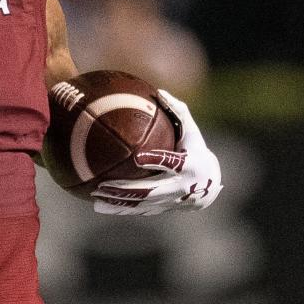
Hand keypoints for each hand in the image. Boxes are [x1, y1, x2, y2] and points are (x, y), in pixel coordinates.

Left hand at [92, 90, 221, 215]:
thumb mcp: (192, 131)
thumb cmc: (195, 150)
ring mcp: (171, 201)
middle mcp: (180, 186)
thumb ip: (178, 111)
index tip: (138, 158)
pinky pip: (139, 210)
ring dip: (118, 202)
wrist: (208, 186)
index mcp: (189, 165)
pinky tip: (99, 207)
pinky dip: (120, 209)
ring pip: (141, 204)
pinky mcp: (163, 209)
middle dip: (126, 189)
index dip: (155, 161)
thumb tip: (159, 92)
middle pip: (150, 190)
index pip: (171, 162)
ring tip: (95, 198)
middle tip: (103, 184)